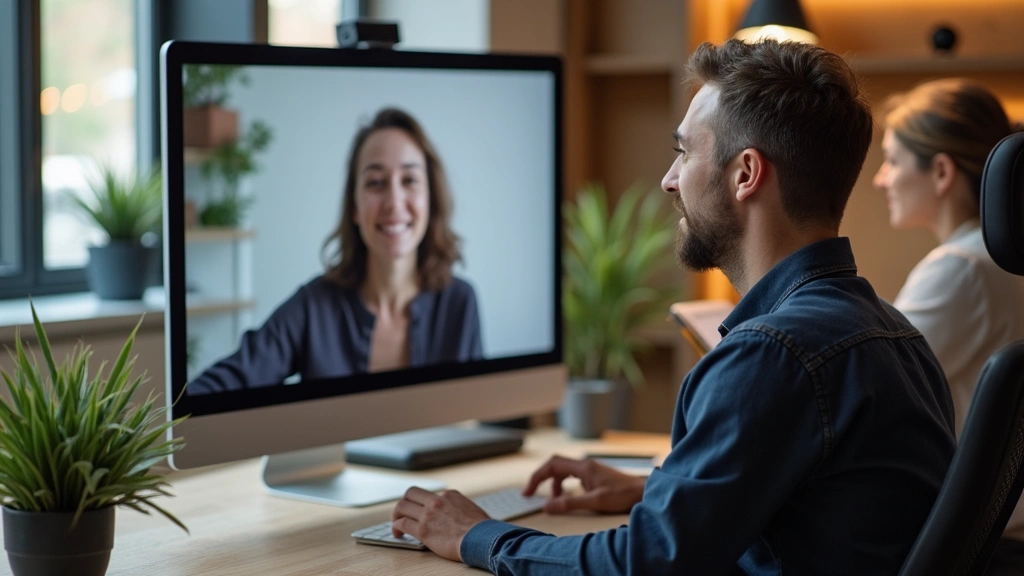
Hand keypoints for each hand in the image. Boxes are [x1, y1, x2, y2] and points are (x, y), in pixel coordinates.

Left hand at [391, 487, 490, 562]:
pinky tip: (398, 533)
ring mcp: (428, 515)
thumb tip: (456, 513)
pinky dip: (396, 527)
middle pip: (411, 493)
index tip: (421, 511)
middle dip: (405, 501)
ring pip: (402, 506)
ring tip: (396, 522)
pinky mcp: (422, 530)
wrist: (482, 540)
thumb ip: (459, 507)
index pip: (429, 494)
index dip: (423, 503)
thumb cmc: (482, 529)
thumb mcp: (471, 509)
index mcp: (449, 495)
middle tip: (403, 511)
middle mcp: (436, 501)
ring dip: (396, 514)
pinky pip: (402, 523)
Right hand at [523, 455, 645, 513]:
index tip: (528, 492)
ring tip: (556, 500)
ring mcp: (590, 469)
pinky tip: (569, 495)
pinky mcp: (595, 474)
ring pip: (563, 470)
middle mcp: (584, 464)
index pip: (551, 465)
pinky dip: (565, 484)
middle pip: (555, 465)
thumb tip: (548, 506)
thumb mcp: (595, 502)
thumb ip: (570, 503)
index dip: (536, 478)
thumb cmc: (622, 495)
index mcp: (583, 467)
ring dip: (555, 483)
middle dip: (541, 478)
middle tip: (531, 493)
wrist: (643, 492)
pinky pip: (572, 475)